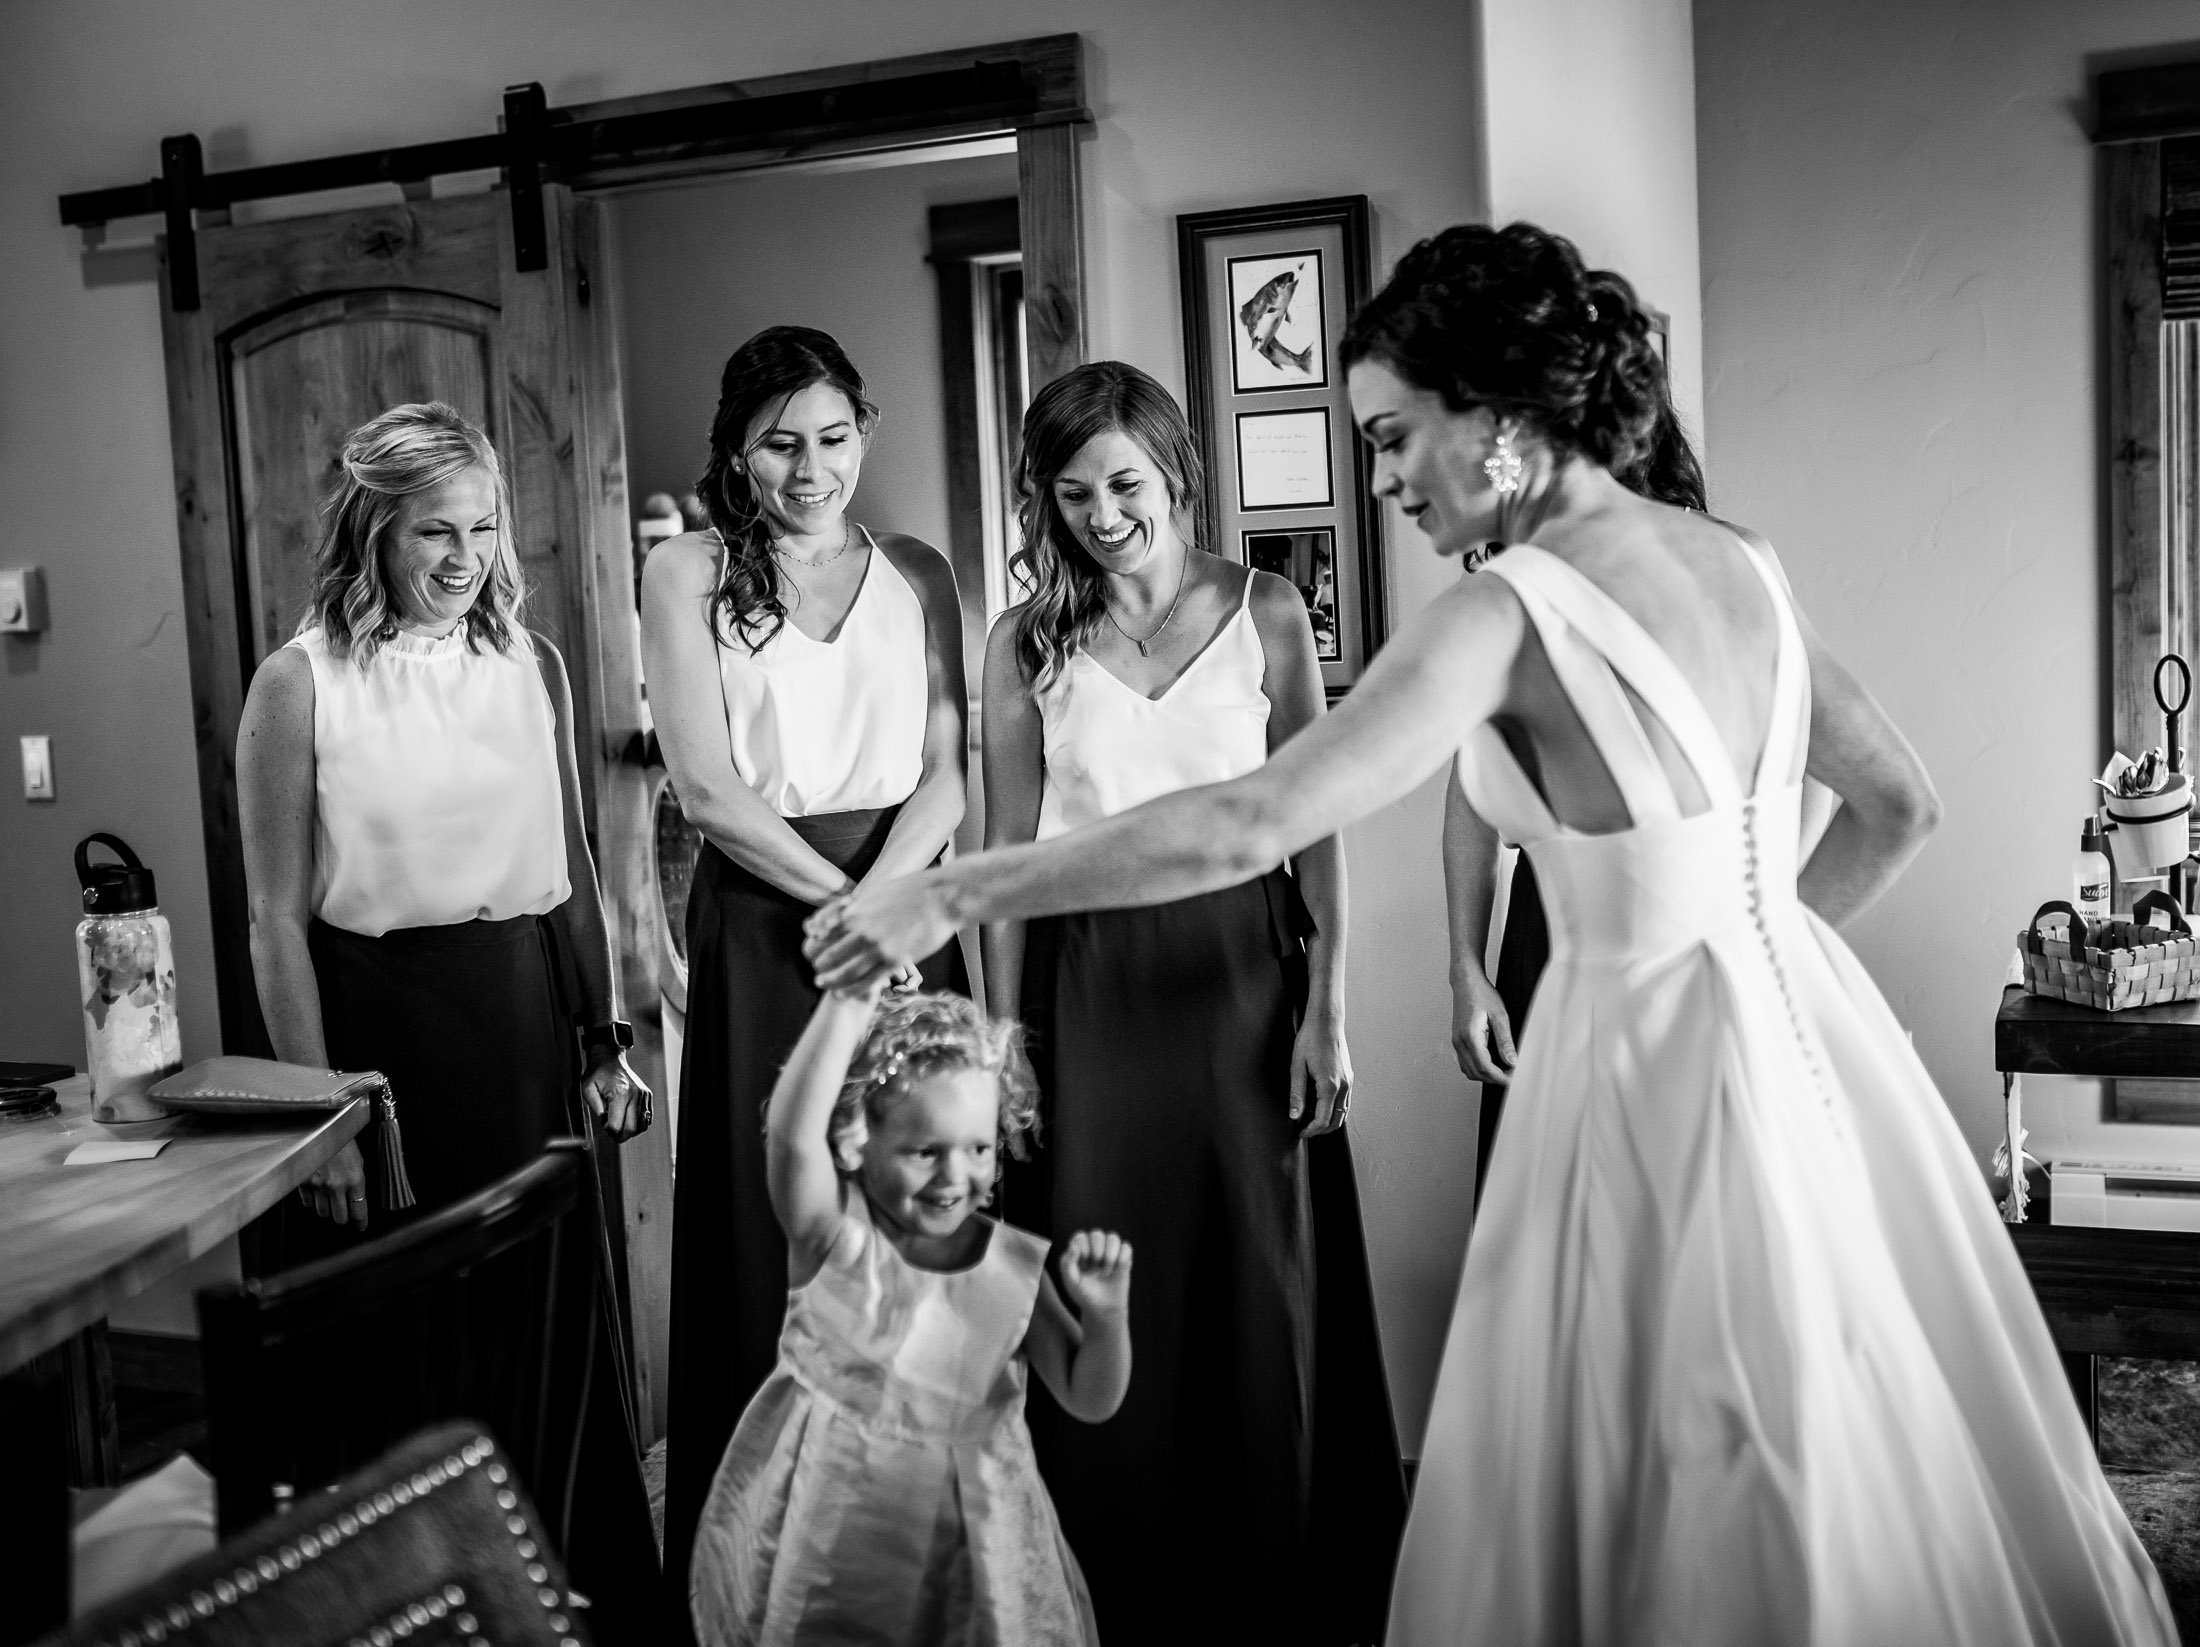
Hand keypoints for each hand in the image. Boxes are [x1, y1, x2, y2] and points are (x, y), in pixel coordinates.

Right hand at [302, 1139, 369, 1229]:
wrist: (320, 1125)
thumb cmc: (342, 1140)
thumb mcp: (357, 1160)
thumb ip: (356, 1182)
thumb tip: (355, 1200)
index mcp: (355, 1179)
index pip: (359, 1211)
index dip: (360, 1222)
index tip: (360, 1226)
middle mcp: (337, 1185)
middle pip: (339, 1218)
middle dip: (342, 1218)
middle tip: (343, 1214)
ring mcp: (318, 1185)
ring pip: (323, 1212)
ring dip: (326, 1208)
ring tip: (328, 1198)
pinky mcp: (303, 1182)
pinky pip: (308, 1202)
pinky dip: (312, 1200)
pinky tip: (315, 1190)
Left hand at [581, 1048, 652, 1141]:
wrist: (610, 1058)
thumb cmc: (598, 1073)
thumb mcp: (588, 1090)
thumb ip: (596, 1108)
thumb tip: (607, 1121)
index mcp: (620, 1093)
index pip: (616, 1126)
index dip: (607, 1130)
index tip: (603, 1122)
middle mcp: (635, 1095)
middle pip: (631, 1129)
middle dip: (618, 1134)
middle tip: (610, 1127)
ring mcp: (643, 1095)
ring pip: (641, 1126)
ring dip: (629, 1130)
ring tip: (619, 1121)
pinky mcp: (647, 1095)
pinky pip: (647, 1118)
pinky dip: (638, 1123)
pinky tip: (628, 1118)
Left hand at [804, 873, 957, 993]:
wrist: (942, 897)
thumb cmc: (912, 890)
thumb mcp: (876, 892)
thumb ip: (856, 905)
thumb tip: (840, 910)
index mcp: (856, 912)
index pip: (822, 933)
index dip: (813, 945)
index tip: (811, 951)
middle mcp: (863, 932)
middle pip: (830, 955)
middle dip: (819, 966)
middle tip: (817, 971)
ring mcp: (879, 948)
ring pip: (845, 972)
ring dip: (831, 981)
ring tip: (823, 984)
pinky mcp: (895, 961)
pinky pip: (868, 981)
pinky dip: (852, 990)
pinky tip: (844, 994)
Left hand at [1058, 1230, 1132, 1317]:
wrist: (1103, 1308)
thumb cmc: (1083, 1294)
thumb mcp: (1071, 1282)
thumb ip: (1068, 1264)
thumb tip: (1073, 1245)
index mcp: (1079, 1250)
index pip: (1080, 1237)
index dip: (1083, 1250)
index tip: (1083, 1266)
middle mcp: (1094, 1247)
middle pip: (1097, 1234)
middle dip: (1097, 1252)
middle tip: (1095, 1268)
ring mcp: (1109, 1251)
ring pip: (1113, 1237)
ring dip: (1110, 1254)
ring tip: (1107, 1271)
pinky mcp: (1123, 1258)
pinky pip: (1126, 1247)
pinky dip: (1122, 1258)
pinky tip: (1117, 1270)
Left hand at [1291, 1002, 1353, 1133]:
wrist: (1326, 1022)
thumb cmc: (1310, 1040)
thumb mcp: (1297, 1067)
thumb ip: (1296, 1093)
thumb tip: (1294, 1115)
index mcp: (1330, 1086)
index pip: (1323, 1120)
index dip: (1311, 1130)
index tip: (1300, 1132)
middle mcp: (1344, 1086)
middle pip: (1337, 1121)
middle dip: (1321, 1130)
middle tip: (1305, 1129)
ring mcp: (1349, 1082)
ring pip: (1343, 1112)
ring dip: (1330, 1121)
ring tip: (1312, 1120)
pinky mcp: (1349, 1077)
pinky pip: (1345, 1101)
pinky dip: (1335, 1110)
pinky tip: (1321, 1106)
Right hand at [1449, 967, 1516, 1084]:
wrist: (1466, 983)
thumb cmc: (1482, 994)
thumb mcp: (1500, 1016)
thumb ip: (1506, 1041)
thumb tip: (1513, 1061)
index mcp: (1470, 1036)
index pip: (1484, 1067)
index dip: (1500, 1077)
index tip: (1514, 1079)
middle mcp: (1459, 1042)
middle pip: (1476, 1072)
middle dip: (1495, 1079)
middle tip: (1513, 1076)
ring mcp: (1456, 1042)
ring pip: (1469, 1071)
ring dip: (1486, 1076)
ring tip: (1504, 1071)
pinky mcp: (1457, 1041)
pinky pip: (1465, 1063)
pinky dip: (1478, 1069)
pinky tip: (1492, 1064)